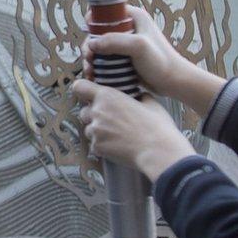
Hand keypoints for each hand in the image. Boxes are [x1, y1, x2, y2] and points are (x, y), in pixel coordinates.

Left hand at [70, 79, 196, 179]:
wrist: (157, 151)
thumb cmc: (156, 126)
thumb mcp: (150, 101)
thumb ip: (137, 95)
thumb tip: (138, 95)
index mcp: (107, 96)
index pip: (79, 87)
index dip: (83, 90)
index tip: (88, 95)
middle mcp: (97, 112)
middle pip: (84, 111)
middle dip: (94, 116)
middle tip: (111, 120)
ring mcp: (95, 131)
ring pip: (89, 129)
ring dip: (98, 132)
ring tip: (117, 135)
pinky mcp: (97, 147)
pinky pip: (94, 145)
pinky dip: (103, 146)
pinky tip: (118, 145)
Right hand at [83, 6, 226, 115]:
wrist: (173, 82)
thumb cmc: (161, 62)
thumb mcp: (138, 46)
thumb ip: (115, 41)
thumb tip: (92, 44)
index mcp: (133, 16)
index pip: (105, 12)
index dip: (93, 23)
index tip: (89, 38)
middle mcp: (128, 27)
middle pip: (99, 32)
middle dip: (90, 46)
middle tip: (89, 59)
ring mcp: (126, 44)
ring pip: (100, 47)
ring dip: (91, 59)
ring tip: (90, 72)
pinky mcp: (124, 58)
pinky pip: (106, 59)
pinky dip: (98, 67)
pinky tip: (95, 76)